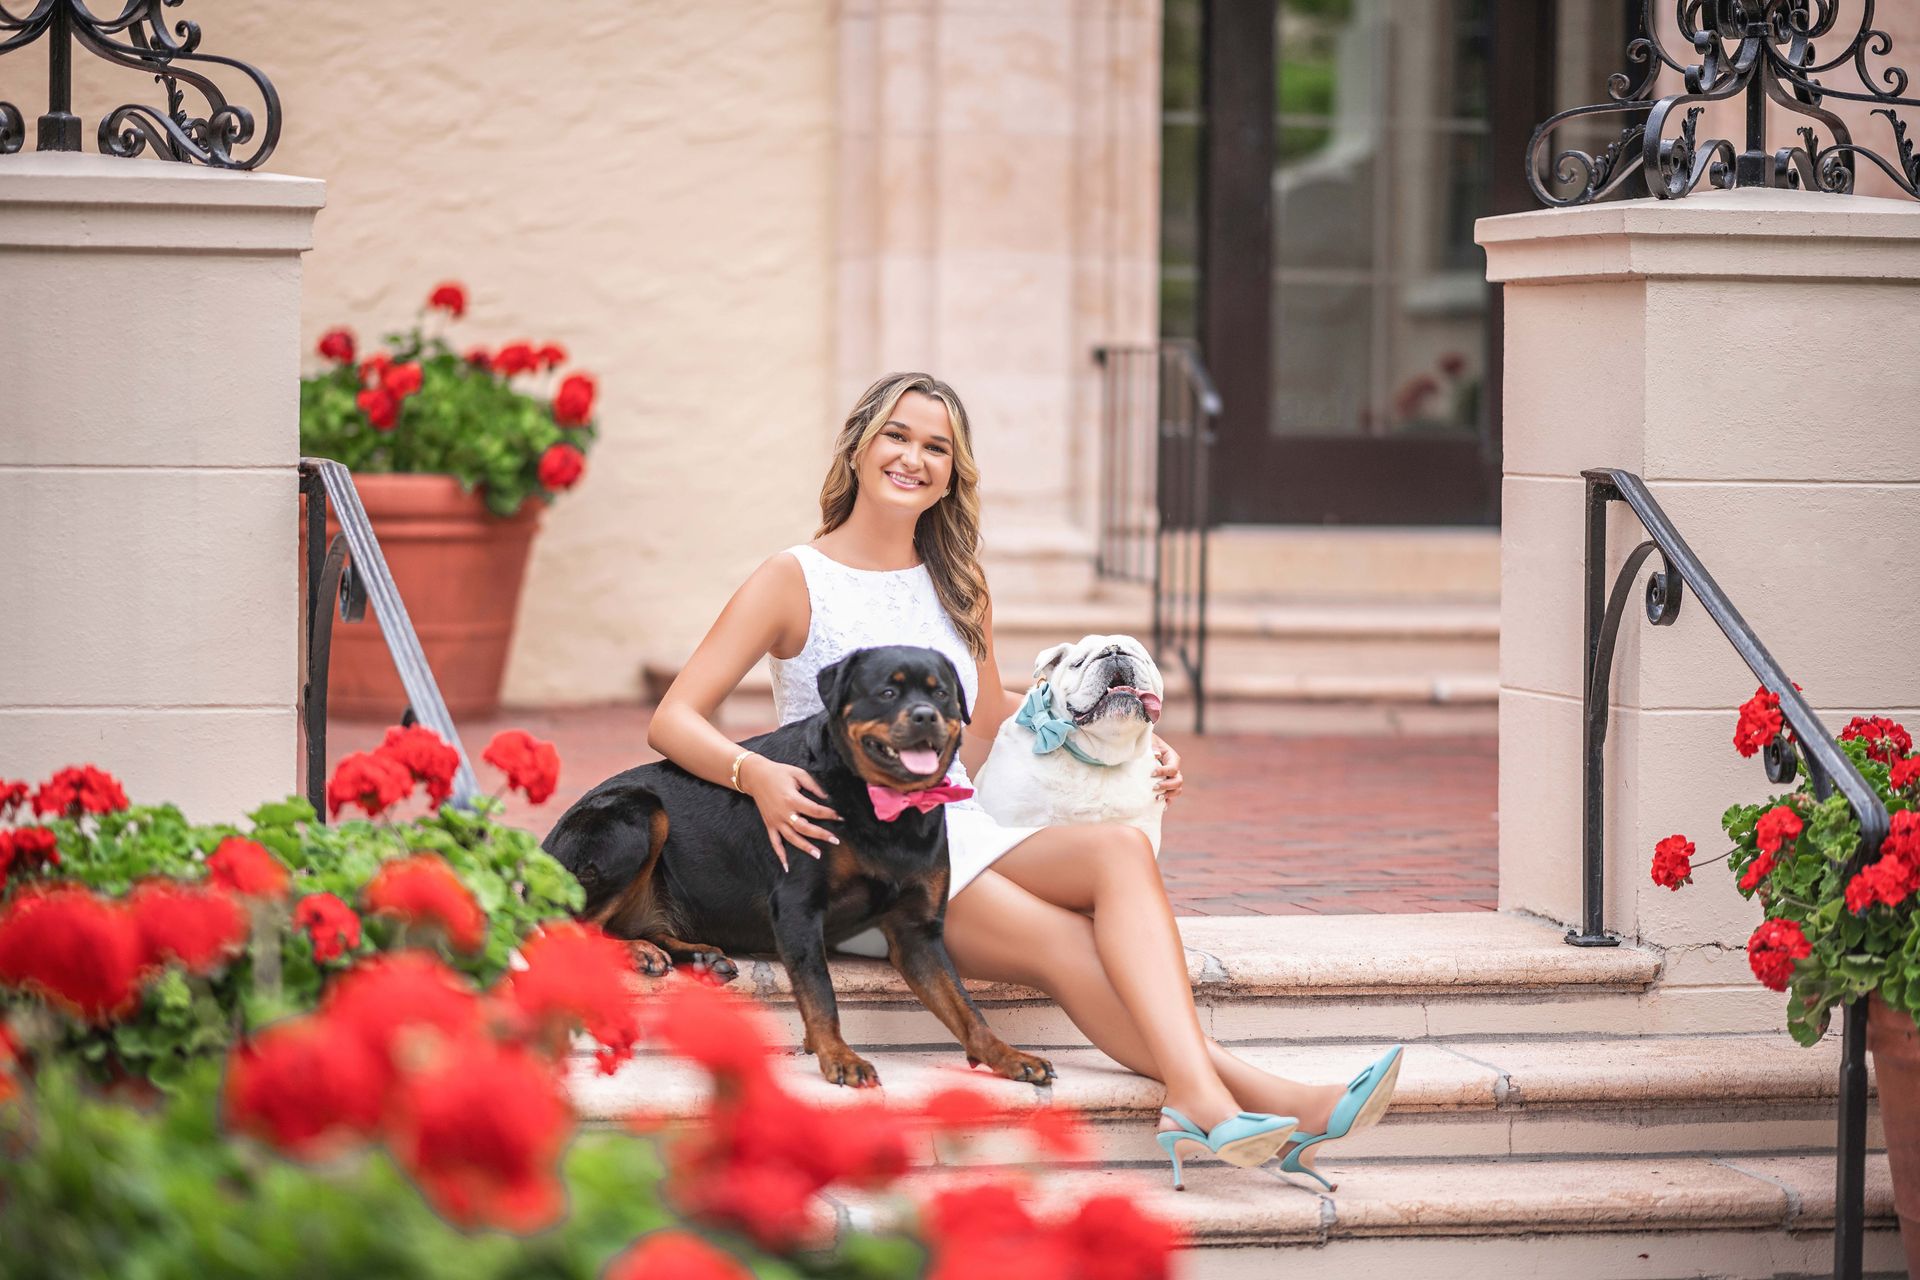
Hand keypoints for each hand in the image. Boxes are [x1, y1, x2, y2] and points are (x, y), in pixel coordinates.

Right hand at [739, 755, 840, 870]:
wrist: (755, 776)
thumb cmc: (779, 772)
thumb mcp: (798, 773)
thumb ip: (813, 785)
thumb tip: (826, 797)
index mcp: (792, 799)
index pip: (815, 810)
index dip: (829, 814)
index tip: (840, 817)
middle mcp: (784, 813)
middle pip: (805, 828)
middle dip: (821, 834)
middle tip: (835, 840)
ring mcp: (775, 821)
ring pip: (792, 838)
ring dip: (805, 847)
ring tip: (818, 855)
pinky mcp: (769, 824)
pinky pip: (774, 842)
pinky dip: (780, 855)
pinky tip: (786, 866)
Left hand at [1151, 734, 1183, 802]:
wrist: (1143, 747)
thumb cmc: (1147, 743)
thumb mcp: (1150, 742)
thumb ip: (1154, 747)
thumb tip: (1156, 755)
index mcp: (1172, 758)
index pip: (1173, 768)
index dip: (1164, 772)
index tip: (1152, 774)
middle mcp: (1174, 770)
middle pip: (1178, 781)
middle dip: (1167, 785)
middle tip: (1154, 787)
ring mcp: (1171, 778)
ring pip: (1177, 790)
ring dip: (1169, 795)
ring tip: (1157, 798)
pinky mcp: (1165, 785)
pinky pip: (1170, 796)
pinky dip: (1167, 802)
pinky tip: (1161, 807)